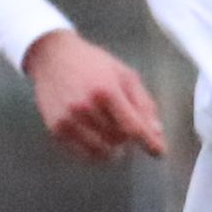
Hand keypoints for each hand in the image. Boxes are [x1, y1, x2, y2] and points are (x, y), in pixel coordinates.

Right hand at [22, 30, 166, 161]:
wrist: (53, 57)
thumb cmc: (94, 65)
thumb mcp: (125, 75)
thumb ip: (143, 104)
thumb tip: (156, 133)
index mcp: (106, 91)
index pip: (133, 127)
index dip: (149, 142)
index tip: (159, 152)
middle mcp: (85, 107)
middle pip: (119, 140)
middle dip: (127, 135)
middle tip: (122, 120)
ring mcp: (69, 120)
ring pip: (103, 151)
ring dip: (112, 145)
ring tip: (109, 126)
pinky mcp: (57, 129)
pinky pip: (84, 153)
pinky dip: (95, 149)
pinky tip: (95, 132)